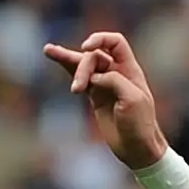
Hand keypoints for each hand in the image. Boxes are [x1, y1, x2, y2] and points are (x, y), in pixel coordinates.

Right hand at [42, 30, 167, 167]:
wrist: (137, 148)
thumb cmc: (140, 124)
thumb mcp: (132, 100)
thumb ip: (114, 81)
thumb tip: (94, 76)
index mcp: (130, 70)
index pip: (115, 42)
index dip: (100, 39)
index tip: (86, 48)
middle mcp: (117, 73)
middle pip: (94, 56)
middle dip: (82, 68)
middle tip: (77, 90)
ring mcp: (104, 83)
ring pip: (83, 64)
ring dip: (66, 57)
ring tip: (48, 50)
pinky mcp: (95, 95)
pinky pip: (79, 76)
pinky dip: (66, 67)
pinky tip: (53, 55)